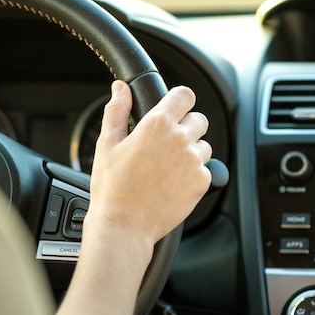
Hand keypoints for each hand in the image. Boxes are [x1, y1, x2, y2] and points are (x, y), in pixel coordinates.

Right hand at [88, 80, 212, 246]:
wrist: (125, 225)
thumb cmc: (112, 187)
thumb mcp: (108, 144)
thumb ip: (117, 111)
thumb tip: (120, 89)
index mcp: (157, 124)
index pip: (185, 95)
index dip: (180, 100)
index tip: (175, 109)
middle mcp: (180, 139)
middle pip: (199, 119)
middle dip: (186, 127)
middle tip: (167, 144)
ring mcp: (194, 161)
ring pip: (204, 145)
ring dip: (192, 151)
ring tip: (168, 167)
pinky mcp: (202, 181)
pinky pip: (206, 169)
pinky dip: (194, 174)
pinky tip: (173, 183)